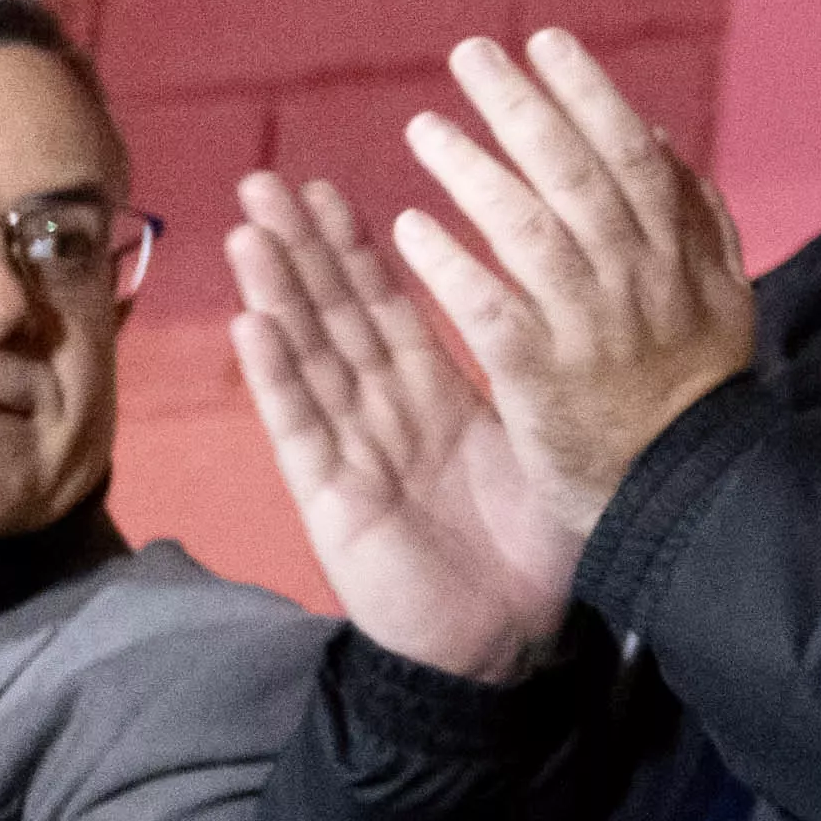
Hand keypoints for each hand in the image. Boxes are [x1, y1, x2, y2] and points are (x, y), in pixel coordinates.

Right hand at [224, 167, 585, 683]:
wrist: (513, 639)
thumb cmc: (533, 545)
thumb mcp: (538, 440)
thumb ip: (531, 373)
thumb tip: (571, 298)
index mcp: (437, 398)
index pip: (389, 309)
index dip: (357, 251)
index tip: (328, 188)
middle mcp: (386, 415)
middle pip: (337, 320)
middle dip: (302, 252)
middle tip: (267, 182)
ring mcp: (353, 453)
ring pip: (310, 360)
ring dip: (277, 296)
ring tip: (249, 232)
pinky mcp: (335, 499)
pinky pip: (303, 429)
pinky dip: (277, 377)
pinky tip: (251, 326)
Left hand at [377, 33, 764, 521]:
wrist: (690, 487)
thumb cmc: (692, 386)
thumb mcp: (719, 292)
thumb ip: (694, 215)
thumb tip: (657, 135)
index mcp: (678, 252)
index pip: (630, 154)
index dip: (588, 94)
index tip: (545, 42)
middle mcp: (637, 278)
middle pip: (576, 177)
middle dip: (524, 109)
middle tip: (471, 56)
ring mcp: (590, 326)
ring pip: (531, 233)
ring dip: (476, 174)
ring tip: (423, 128)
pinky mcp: (543, 377)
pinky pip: (490, 312)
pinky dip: (453, 268)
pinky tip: (408, 228)